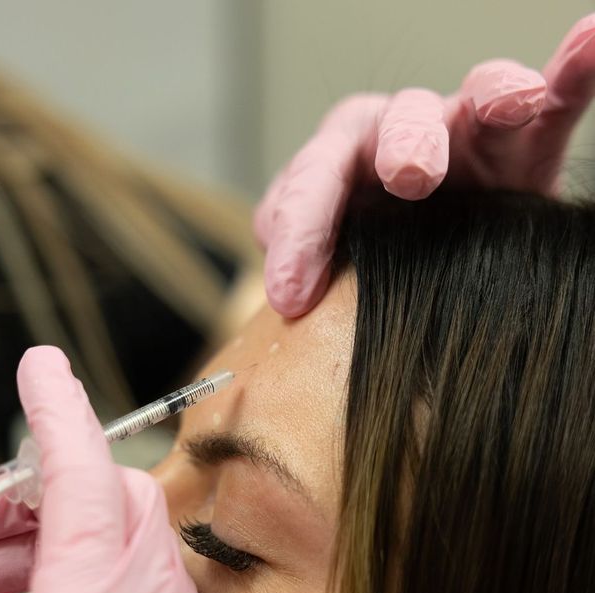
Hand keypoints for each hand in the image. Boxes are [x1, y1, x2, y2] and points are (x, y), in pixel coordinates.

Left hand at [256, 14, 594, 315]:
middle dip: (403, 144)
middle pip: (397, 122)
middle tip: (410, 178)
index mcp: (340, 160)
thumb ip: (305, 260)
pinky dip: (572, 69)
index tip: (292, 294)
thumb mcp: (327, 263)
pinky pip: (553, 101)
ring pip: (476, 100)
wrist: (426, 257)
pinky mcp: (523, 143)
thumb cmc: (366, 254)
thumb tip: (287, 294)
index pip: (315, 181)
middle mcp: (397, 134)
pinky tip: (588, 40)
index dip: (302, 232)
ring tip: (510, 104)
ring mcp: (462, 133)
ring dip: (492, 96)